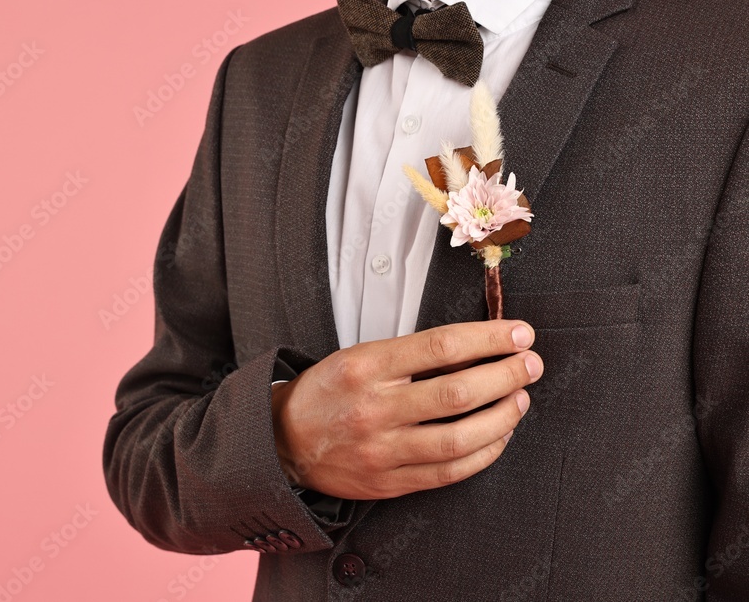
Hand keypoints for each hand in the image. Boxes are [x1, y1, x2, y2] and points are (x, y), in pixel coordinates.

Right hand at [270, 320, 541, 499]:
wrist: (283, 442)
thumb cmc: (327, 392)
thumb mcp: (358, 357)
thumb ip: (411, 354)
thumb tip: (474, 347)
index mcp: (367, 367)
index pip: (442, 346)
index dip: (489, 338)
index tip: (517, 333)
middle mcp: (375, 408)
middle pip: (460, 391)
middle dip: (507, 374)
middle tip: (530, 364)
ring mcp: (384, 450)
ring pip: (461, 436)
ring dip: (503, 416)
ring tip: (520, 398)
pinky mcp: (391, 482)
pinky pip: (451, 471)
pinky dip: (484, 452)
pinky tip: (498, 435)